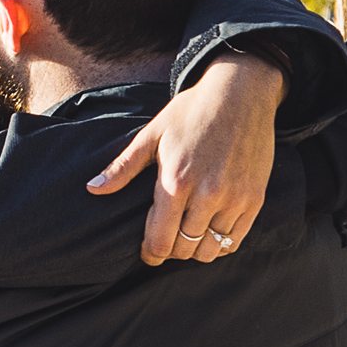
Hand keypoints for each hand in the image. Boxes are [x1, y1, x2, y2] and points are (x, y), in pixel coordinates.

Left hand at [88, 51, 283, 266]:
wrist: (240, 92)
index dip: (150, 253)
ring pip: (210, 250)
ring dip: (195, 250)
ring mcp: (234, 199)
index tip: (147, 252)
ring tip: (187, 237)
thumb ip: (123, 166)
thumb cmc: (191, 112)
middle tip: (165, 242)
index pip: (160, 241)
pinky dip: (219, 244)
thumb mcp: (153, 134)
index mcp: (176, 181)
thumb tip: (92, 189)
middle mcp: (207, 195)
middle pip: (184, 249)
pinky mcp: (254, 199)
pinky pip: (234, 241)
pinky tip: (209, 232)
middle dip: (170, 251)